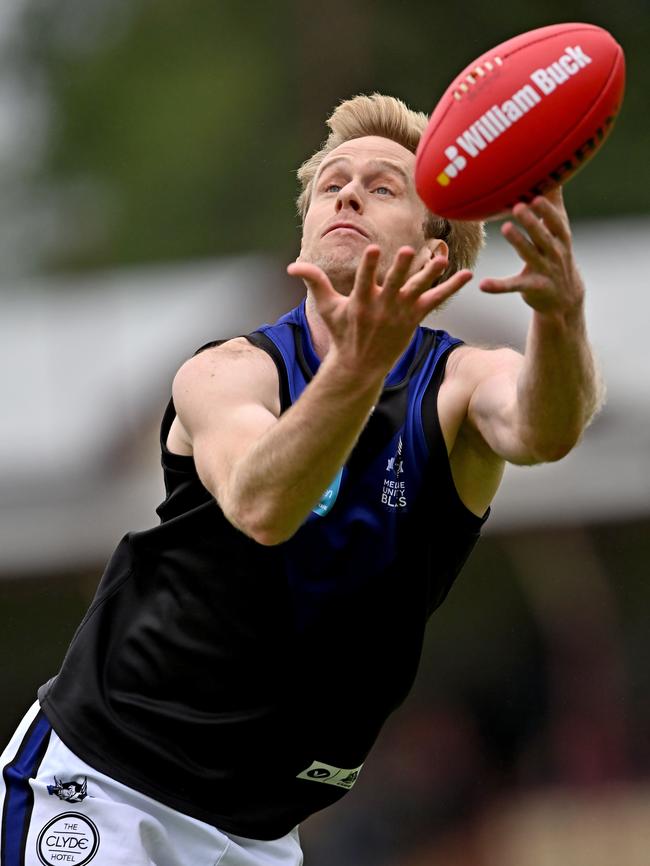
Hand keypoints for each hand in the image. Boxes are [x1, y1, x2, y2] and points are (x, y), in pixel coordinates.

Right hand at [287, 245, 471, 375]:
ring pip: (418, 289)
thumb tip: (291, 265)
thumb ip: (314, 282)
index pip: (365, 280)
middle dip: (401, 269)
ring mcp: (401, 312)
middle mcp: (383, 307)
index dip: (369, 265)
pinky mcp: (415, 317)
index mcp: (361, 302)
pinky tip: (467, 275)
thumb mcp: (327, 308)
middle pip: (394, 284)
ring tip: (441, 258)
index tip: (373, 249)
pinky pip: (436, 299)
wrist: (361, 366)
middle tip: (409, 252)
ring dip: (430, 274)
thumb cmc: (342, 333)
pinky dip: (452, 288)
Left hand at [479, 187, 584, 317]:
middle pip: (543, 236)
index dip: (547, 209)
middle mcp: (554, 253)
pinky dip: (498, 286)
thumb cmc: (556, 254)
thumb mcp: (559, 231)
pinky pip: (513, 286)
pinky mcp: (532, 288)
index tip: (537, 194)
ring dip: (519, 242)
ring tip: (506, 228)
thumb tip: (554, 173)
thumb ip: (553, 204)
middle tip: (518, 206)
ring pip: (530, 255)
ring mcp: (544, 270)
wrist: (564, 297)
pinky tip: (483, 285)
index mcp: (560, 237)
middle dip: (532, 222)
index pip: (555, 221)